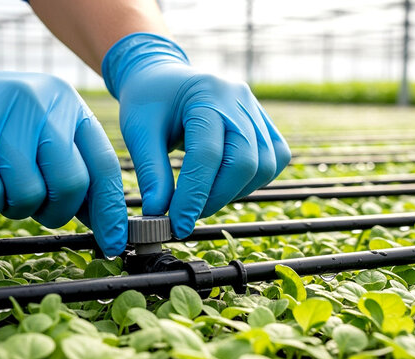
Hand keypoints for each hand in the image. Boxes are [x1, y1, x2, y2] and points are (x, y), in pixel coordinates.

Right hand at [0, 41, 126, 255]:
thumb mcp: (43, 131)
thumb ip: (73, 169)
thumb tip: (104, 222)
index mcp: (69, 106)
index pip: (104, 165)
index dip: (111, 210)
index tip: (113, 243)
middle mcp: (42, 105)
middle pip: (71, 184)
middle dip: (57, 212)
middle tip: (39, 209)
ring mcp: (3, 118)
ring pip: (29, 195)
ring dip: (16, 207)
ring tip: (3, 186)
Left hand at [102, 33, 290, 237]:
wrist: (164, 77)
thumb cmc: (149, 102)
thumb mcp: (139, 132)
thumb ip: (151, 173)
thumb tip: (158, 214)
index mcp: (204, 95)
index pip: (207, 154)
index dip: (194, 196)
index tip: (177, 225)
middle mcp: (237, 99)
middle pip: (244, 161)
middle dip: (216, 198)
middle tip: (188, 214)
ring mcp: (255, 109)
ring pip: (265, 165)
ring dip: (235, 192)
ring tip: (203, 199)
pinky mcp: (264, 122)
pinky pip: (275, 159)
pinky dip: (253, 180)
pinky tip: (225, 184)